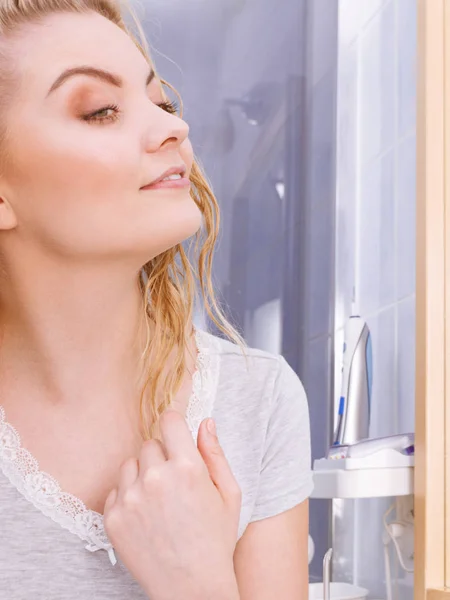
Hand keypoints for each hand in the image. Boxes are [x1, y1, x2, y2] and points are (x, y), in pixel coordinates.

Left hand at [103, 410, 241, 599]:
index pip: (169, 421)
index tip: (176, 438)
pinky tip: (146, 517)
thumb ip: (215, 453)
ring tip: (159, 501)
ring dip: (142, 475)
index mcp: (187, 467)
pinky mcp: (113, 518)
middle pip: (149, 444)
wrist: (192, 588)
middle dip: (161, 457)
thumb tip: (205, 422)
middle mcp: (156, 478)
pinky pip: (116, 489)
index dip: (175, 427)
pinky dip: (128, 497)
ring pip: (130, 464)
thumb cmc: (216, 539)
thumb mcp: (229, 494)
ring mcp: (131, 498)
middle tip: (173, 483)